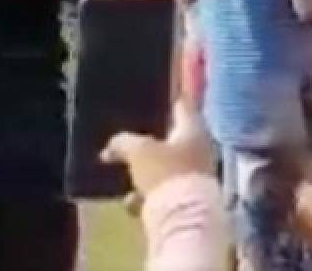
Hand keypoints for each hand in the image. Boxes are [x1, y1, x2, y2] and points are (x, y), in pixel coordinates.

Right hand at [100, 103, 215, 203]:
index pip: (182, 104)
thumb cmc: (166, 173)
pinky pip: (162, 192)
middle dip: (148, 140)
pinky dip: (145, 196)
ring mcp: (195, 173)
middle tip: (125, 138)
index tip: (153, 93)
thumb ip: (123, 142)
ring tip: (123, 173)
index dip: (167, 97)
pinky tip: (131, 203)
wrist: (183, 217)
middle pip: (172, 137)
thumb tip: (112, 146)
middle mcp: (199, 147)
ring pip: (165, 166)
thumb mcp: (139, 151)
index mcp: (193, 128)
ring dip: (144, 172)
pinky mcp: (186, 198)